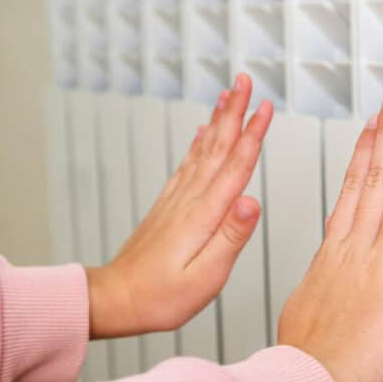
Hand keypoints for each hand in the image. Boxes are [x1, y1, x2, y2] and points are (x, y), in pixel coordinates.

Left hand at [86, 74, 272, 339]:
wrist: (116, 299)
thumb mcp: (205, 276)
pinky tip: (203, 133)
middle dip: (234, 113)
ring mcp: (177, 201)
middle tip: (244, 81)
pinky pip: (187, 165)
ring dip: (218, 121)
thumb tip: (252, 201)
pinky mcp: (168, 207)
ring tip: (227, 95)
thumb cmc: (161, 296)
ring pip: (203, 151)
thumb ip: (230, 237)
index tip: (266, 107)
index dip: (253, 135)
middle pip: (218, 147)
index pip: (236, 167)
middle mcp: (190, 200)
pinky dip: (198, 144)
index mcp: (204, 215)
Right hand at [278, 89, 382, 381]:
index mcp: (332, 260)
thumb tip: (329, 278)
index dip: (365, 158)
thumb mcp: (306, 314)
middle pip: (374, 182)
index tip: (372, 130)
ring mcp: (379, 265)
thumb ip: (323, 285)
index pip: (352, 195)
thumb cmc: (307, 370)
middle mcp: (355, 253)